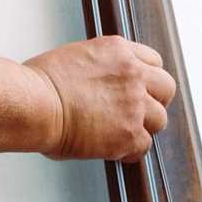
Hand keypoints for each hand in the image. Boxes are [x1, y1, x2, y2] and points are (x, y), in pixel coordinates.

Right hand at [25, 36, 175, 162]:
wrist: (35, 104)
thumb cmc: (41, 83)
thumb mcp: (76, 56)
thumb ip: (100, 66)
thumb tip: (103, 82)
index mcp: (118, 51)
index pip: (153, 60)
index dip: (147, 77)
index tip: (142, 87)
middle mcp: (133, 74)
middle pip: (166, 87)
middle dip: (156, 100)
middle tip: (143, 111)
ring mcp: (134, 104)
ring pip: (159, 119)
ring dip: (144, 126)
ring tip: (124, 132)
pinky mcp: (129, 133)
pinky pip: (144, 146)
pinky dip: (130, 150)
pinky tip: (116, 149)